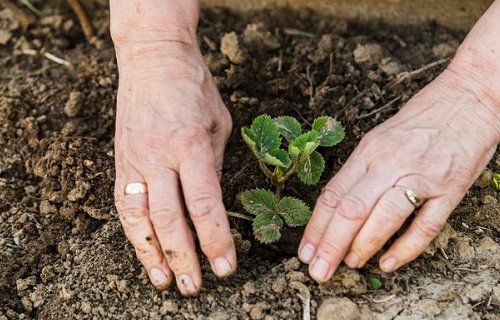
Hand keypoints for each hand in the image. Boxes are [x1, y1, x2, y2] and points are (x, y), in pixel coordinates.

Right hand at [113, 41, 235, 294]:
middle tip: (195, 286)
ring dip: (151, 254)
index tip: (226, 266)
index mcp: (190, 146)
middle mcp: (159, 158)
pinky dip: (133, 232)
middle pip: (170, 220)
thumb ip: (214, 165)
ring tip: (163, 281)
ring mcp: (135, 160)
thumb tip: (213, 202)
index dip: (216, 240)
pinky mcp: (121, 161)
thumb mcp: (218, 124)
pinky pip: (124, 203)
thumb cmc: (195, 89)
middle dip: (184, 257)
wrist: (154, 59)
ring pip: (139, 218)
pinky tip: (144, 251)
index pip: (205, 205)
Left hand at [298, 65, 499, 281]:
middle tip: (318, 271)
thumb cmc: (422, 119)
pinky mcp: (451, 188)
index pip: (333, 194)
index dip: (315, 227)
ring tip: (348, 265)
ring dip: (362, 246)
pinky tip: (388, 263)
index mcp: (369, 151)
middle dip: (330, 245)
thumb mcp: (380, 138)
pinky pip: (426, 225)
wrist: (469, 97)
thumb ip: (360, 171)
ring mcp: (421, 176)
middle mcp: (390, 163)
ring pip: (383, 217)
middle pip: (351, 209)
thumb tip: (336, 207)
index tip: (304, 252)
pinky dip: (405, 248)